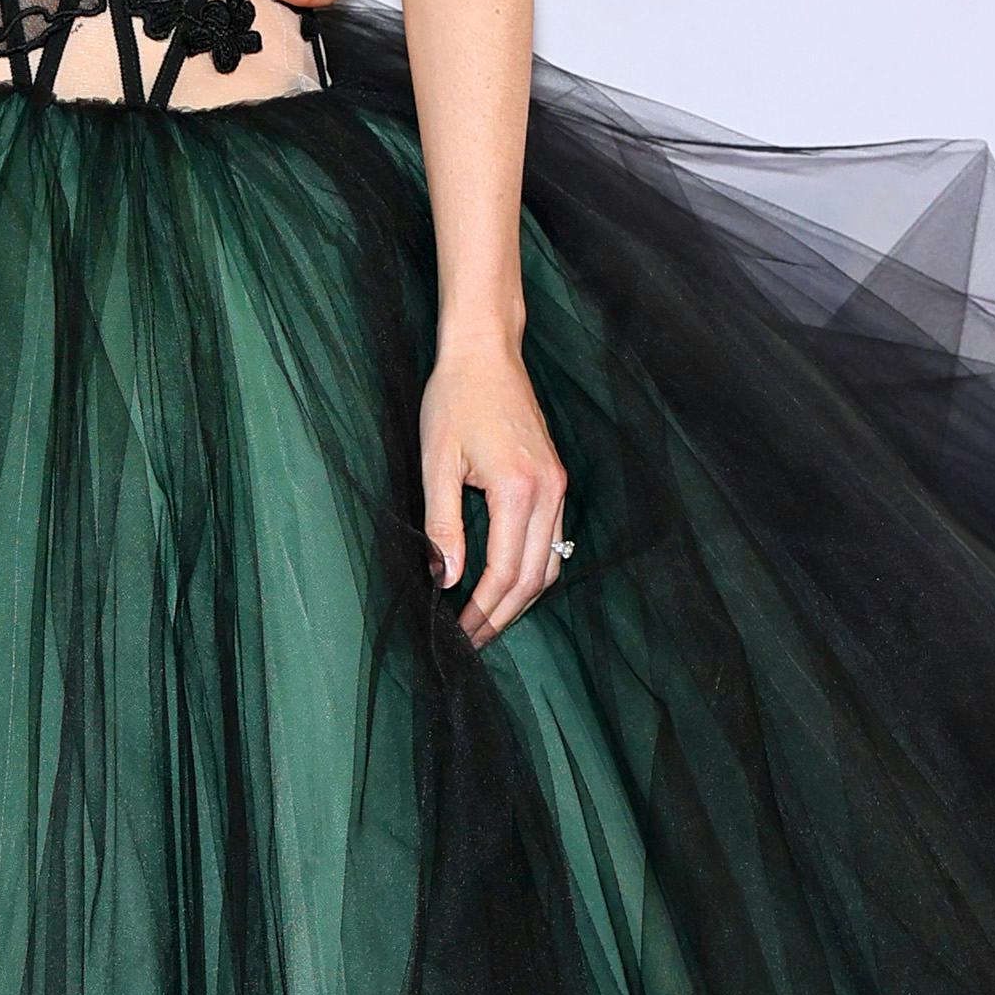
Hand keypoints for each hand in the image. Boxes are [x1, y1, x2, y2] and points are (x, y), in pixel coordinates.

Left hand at [420, 339, 565, 649]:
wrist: (486, 353)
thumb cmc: (454, 399)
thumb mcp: (436, 463)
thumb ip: (442, 525)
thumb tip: (447, 579)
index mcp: (519, 488)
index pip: (506, 571)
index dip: (483, 610)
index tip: (460, 634)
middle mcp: (549, 491)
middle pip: (534, 576)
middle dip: (502, 615)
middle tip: (471, 640)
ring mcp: (558, 486)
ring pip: (551, 563)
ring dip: (522, 599)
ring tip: (488, 621)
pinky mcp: (557, 479)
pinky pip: (554, 540)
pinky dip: (535, 571)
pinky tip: (508, 584)